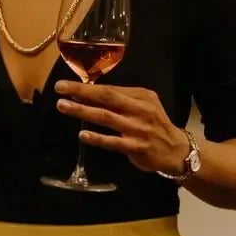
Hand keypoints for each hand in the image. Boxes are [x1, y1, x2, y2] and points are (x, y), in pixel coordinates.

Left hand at [54, 80, 188, 174]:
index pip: (110, 89)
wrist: (176, 150)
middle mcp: (141, 110)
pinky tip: (82, 134)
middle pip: (107, 98)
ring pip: (107, 117)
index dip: (86, 87)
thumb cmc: (154, 124)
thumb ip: (121, 99)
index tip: (65, 85)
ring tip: (63, 106)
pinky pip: (113, 142)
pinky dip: (97, 138)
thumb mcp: (144, 105)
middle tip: (59, 89)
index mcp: (142, 96)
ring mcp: (139, 129)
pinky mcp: (137, 147)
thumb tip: (88, 93)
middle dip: (81, 92)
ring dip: (83, 111)